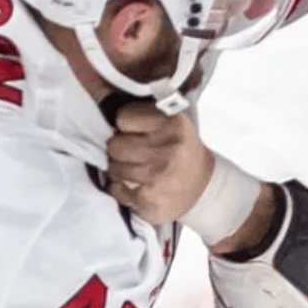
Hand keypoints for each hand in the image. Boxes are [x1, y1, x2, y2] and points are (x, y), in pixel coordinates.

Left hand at [106, 102, 214, 225]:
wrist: (204, 187)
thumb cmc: (182, 152)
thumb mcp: (173, 124)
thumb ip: (145, 116)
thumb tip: (104, 109)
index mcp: (174, 124)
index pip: (124, 117)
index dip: (125, 126)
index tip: (131, 132)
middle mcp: (169, 149)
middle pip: (115, 144)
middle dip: (119, 149)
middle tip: (129, 153)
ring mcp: (159, 175)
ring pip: (114, 168)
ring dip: (118, 169)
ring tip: (132, 170)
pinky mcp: (150, 198)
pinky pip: (117, 189)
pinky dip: (120, 189)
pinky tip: (132, 186)